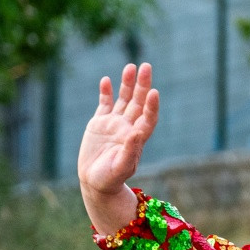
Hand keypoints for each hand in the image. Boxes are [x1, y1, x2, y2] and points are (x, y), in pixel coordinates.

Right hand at [78, 63, 159, 234]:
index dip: (152, 106)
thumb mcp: (121, 168)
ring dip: (127, 84)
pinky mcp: (99, 123)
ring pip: (123, 99)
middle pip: (138, 102)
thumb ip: (130, 151)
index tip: (154, 92)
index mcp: (137, 138)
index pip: (148, 118)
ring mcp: (114, 124)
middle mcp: (128, 127)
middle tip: (146, 66)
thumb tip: (136, 133)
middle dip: (142, 85)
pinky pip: (105, 104)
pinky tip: (107, 80)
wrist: (95, 182)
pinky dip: (106, 93)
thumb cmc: (111, 180)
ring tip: (131, 66)